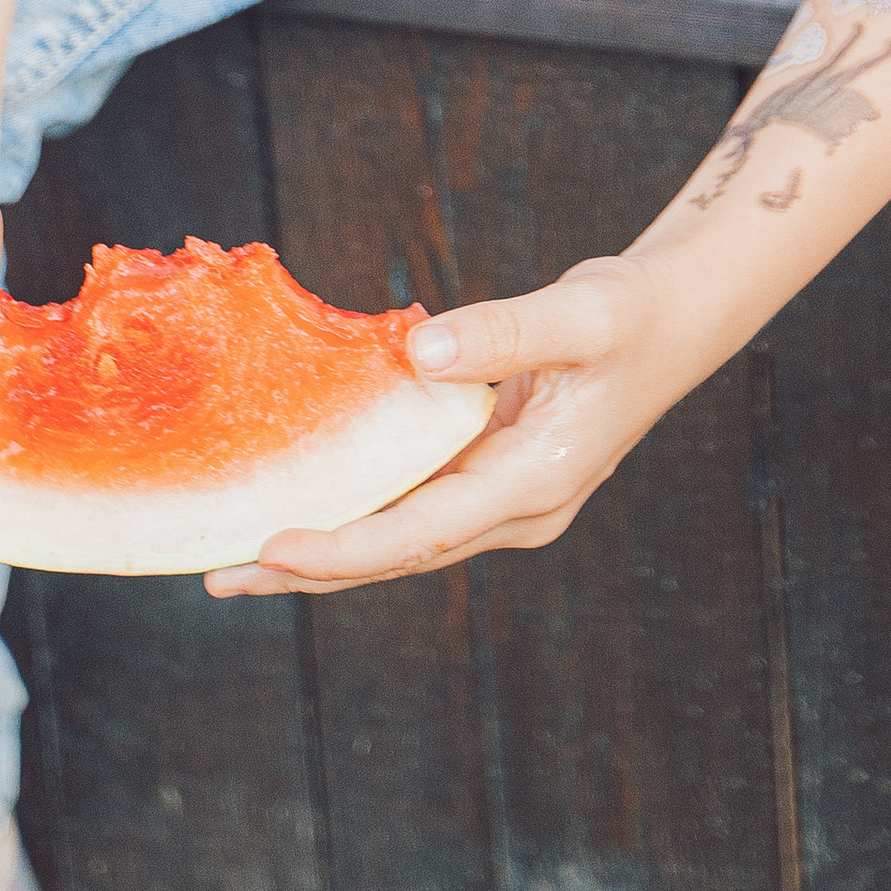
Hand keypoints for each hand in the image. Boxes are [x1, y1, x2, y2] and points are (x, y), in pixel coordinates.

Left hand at [204, 252, 701, 598]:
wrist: (671, 323)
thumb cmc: (630, 316)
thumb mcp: (579, 314)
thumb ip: (502, 332)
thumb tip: (418, 350)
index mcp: (534, 485)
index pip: (422, 532)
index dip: (344, 548)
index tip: (273, 550)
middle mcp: (516, 511)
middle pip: (397, 556)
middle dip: (310, 569)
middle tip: (219, 576)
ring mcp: (503, 501)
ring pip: (399, 539)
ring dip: (324, 549)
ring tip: (237, 556)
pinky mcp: (490, 478)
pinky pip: (411, 506)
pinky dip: (356, 511)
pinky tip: (304, 501)